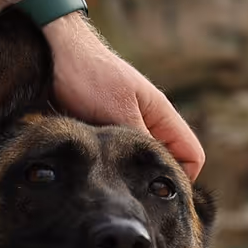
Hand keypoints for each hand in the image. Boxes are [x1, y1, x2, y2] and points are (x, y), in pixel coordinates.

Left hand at [44, 13, 204, 180]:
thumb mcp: (118, 112)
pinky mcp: (105, 129)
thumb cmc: (90, 75)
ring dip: (129, 174)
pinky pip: (118, 155)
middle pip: (168, 162)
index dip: (182, 179)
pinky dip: (111, 165)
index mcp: (162, 115)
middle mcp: (149, 122)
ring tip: (110, 182)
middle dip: (153, 180)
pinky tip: (95, 170)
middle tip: (130, 196)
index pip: (192, 156)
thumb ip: (141, 143)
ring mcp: (128, 125)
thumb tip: (152, 175)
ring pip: (141, 161)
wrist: (56, 51)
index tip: (157, 195)